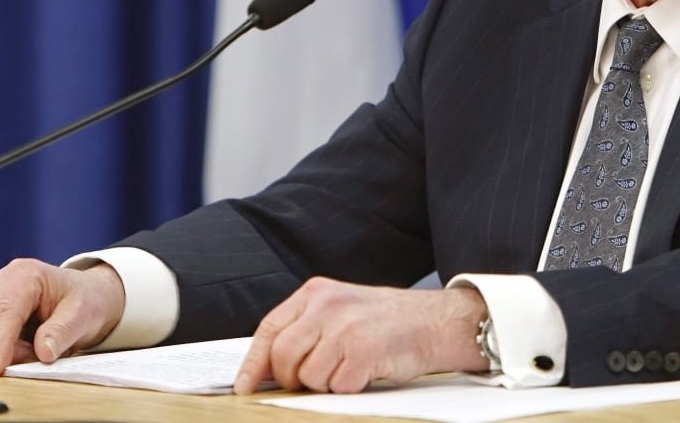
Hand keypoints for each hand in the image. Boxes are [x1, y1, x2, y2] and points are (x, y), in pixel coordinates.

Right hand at [0, 258, 125, 374]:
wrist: (89, 296)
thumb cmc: (85, 299)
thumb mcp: (83, 314)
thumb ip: (62, 332)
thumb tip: (43, 353)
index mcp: (25, 275)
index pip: (5, 311)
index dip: (0, 342)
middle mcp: (2, 283)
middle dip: (3, 350)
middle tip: (33, 360)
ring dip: (5, 352)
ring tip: (36, 352)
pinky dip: (5, 351)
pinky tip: (28, 349)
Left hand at [233, 277, 487, 394]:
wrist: (435, 321)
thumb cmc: (385, 321)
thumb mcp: (341, 308)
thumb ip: (306, 327)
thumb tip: (267, 369)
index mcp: (317, 292)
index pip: (269, 329)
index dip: (253, 363)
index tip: (245, 386)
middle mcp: (328, 305)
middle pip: (283, 357)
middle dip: (293, 379)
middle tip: (316, 378)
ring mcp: (346, 327)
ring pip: (308, 376)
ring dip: (325, 383)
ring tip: (348, 367)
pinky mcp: (364, 351)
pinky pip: (337, 386)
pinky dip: (349, 387)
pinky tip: (366, 371)